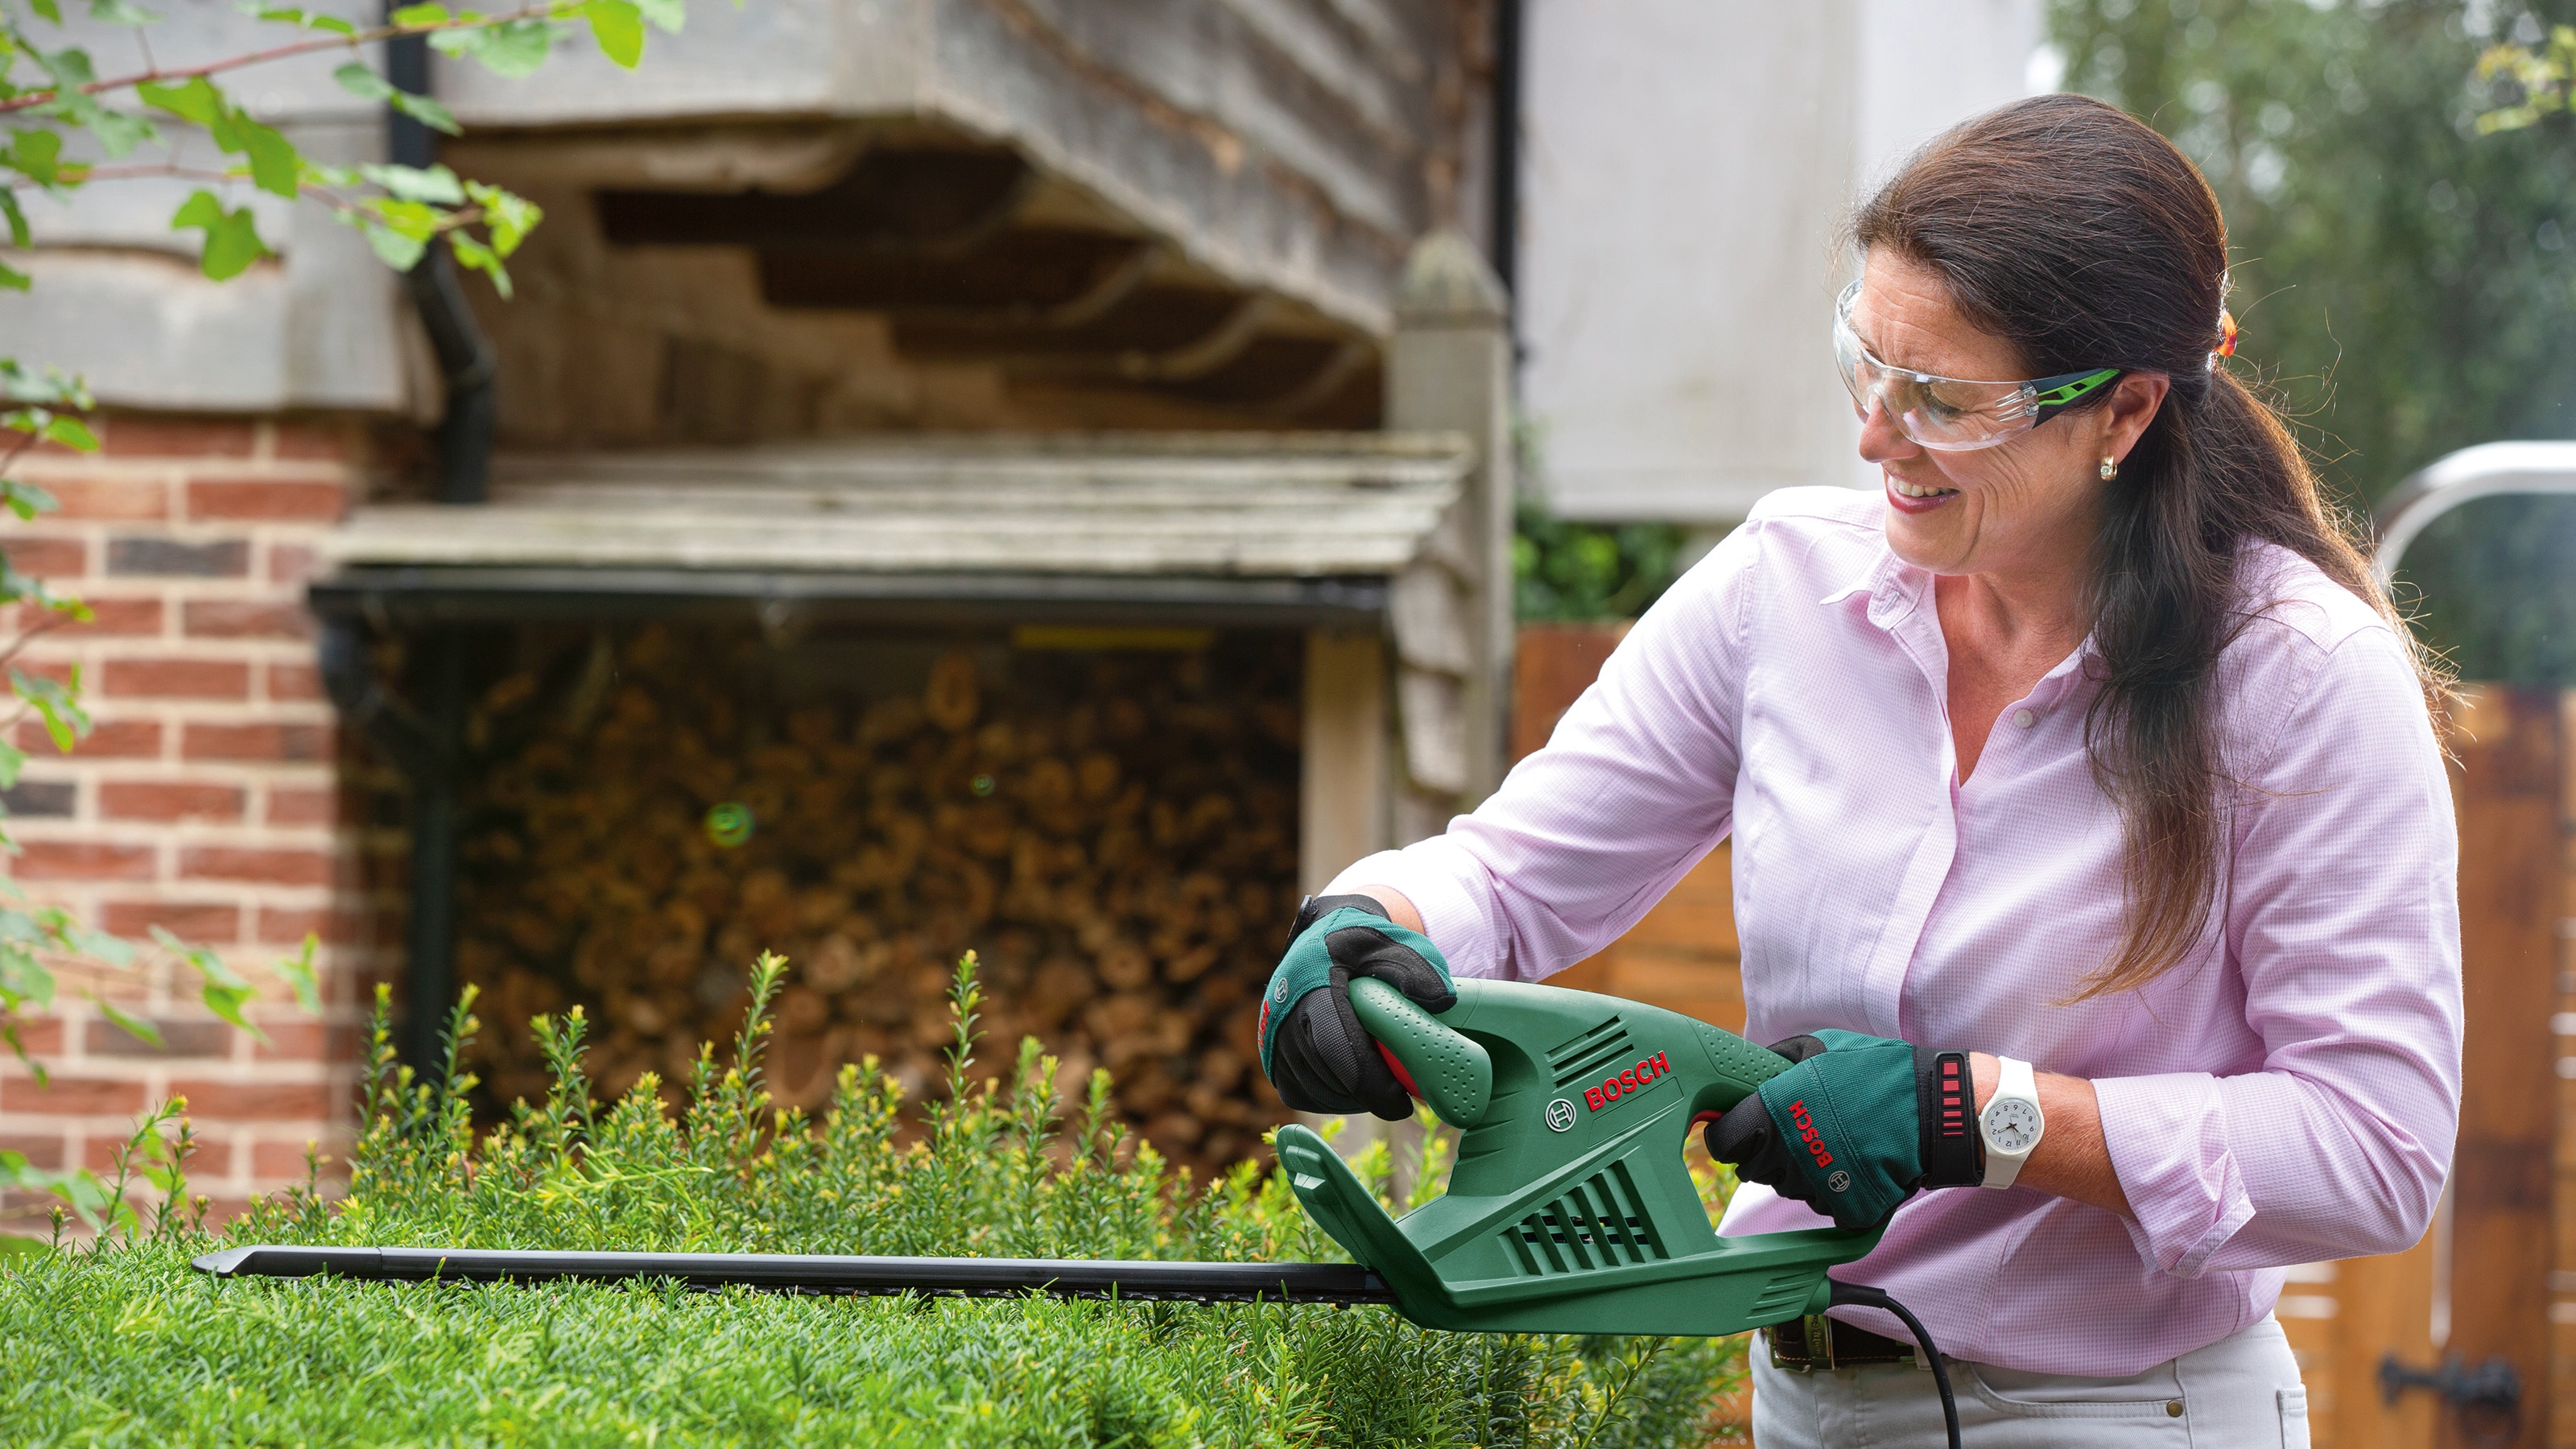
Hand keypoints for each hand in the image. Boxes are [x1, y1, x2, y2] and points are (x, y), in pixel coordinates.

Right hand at [1256, 893, 1457, 1119]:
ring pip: (1312, 1090)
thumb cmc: (1364, 946)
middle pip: (1328, 1077)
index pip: (1338, 1049)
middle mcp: (1284, 1015)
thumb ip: (1418, 971)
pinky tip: (1352, 1086)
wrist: (1322, 939)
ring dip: (1349, 1098)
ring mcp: (1271, 1036)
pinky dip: (1329, 1097)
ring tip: (1377, 1088)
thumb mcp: (1394, 946)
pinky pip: (1298, 1092)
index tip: (1402, 1103)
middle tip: (1397, 1098)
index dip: (1371, 1085)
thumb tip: (1444, 1003)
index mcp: (1314, 988)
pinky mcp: (1269, 1054)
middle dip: (1367, 1095)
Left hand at [1703, 1030, 1981, 1230]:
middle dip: (1767, 1152)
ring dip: (1802, 1170)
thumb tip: (1747, 1074)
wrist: (1934, 1109)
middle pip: (1753, 1169)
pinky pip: (1824, 1204)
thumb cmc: (1875, 1072)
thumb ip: (1775, 1062)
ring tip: (1836, 1142)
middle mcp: (1787, 1152)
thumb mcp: (1818, 1047)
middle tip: (1801, 1130)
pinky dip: (1835, 1190)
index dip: (1731, 1137)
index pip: (1724, 1143)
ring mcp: (1815, 1185)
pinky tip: (1854, 1164)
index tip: (1742, 1131)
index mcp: (1773, 1111)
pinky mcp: (1844, 1208)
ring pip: (1788, 1187)